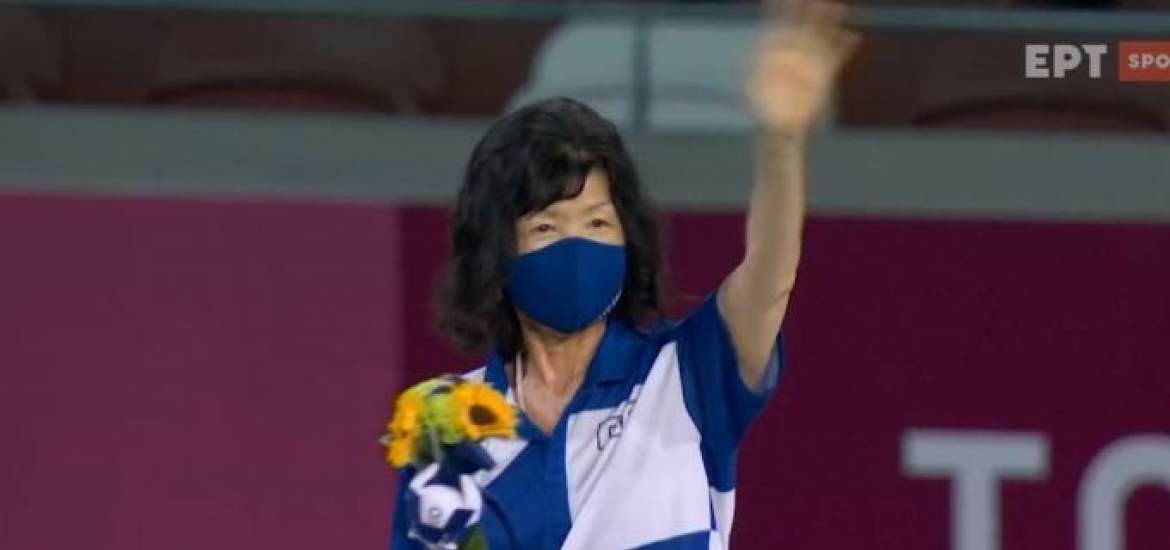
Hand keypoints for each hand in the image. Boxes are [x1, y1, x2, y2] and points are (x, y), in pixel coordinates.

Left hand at [748, 0, 860, 134]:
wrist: (780, 125)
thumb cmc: (764, 107)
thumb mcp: (754, 89)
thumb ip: (754, 74)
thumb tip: (745, 62)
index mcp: (774, 51)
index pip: (778, 24)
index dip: (780, 9)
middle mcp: (792, 51)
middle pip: (802, 24)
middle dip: (809, 9)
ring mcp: (808, 60)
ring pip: (821, 35)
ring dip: (829, 21)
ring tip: (839, 7)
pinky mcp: (823, 73)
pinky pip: (835, 56)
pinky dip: (844, 46)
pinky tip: (853, 36)